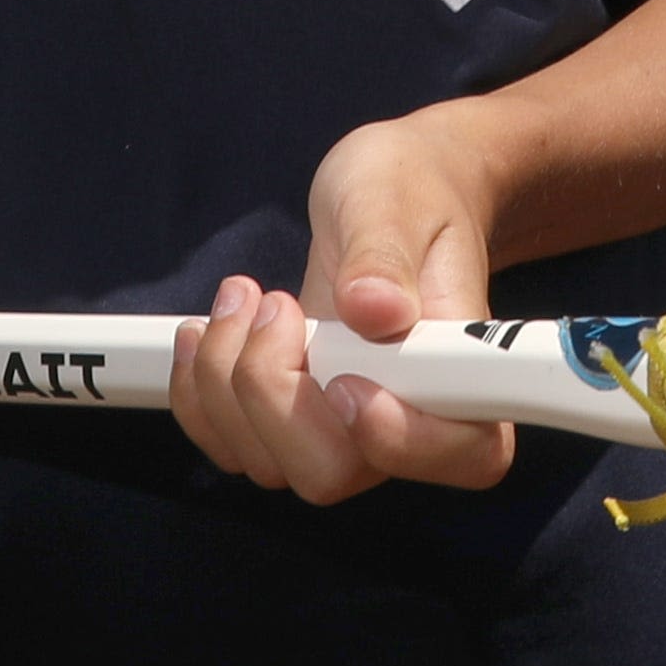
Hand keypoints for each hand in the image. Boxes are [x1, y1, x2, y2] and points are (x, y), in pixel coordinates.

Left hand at [164, 106, 519, 502]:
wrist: (394, 198)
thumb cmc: (409, 192)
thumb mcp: (394, 200)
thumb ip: (383, 255)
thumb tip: (376, 311)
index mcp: (468, 376)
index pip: (460, 455)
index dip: (398, 440)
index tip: (346, 378)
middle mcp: (411, 422)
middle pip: (333, 472)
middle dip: (272, 394)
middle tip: (274, 305)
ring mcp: (346, 432)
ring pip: (269, 464)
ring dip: (225, 380)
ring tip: (242, 295)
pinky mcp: (294, 424)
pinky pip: (231, 446)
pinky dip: (198, 394)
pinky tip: (208, 331)